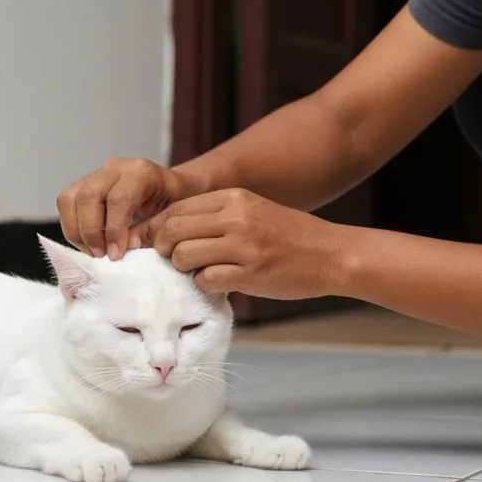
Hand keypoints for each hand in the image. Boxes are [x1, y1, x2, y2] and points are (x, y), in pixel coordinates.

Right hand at [57, 157, 191, 259]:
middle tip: (101, 255)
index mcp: (141, 172)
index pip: (118, 199)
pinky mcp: (84, 182)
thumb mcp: (171, 217)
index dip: (114, 230)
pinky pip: (66, 202)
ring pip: (70, 198)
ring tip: (93, 251)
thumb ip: (148, 231)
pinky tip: (87, 242)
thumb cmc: (174, 204)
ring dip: (77, 231)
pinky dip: (72, 226)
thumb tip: (120, 249)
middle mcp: (116, 167)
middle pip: (88, 196)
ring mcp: (97, 173)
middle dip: (90, 232)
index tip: (115, 255)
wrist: (171, 188)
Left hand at [136, 189, 347, 298]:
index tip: (151, 241)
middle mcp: (236, 218)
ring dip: (183, 268)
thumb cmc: (290, 236)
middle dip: (164, 248)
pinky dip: (205, 284)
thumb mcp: (253, 210)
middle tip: (171, 259)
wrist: (331, 254)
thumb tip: (173, 229)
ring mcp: (243, 246)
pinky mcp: (250, 273)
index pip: (177, 208)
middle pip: (174, 231)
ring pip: (184, 255)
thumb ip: (218, 215)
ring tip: (198, 271)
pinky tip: (218, 282)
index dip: (157, 227)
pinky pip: (206, 279)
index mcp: (234, 198)